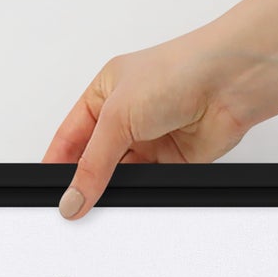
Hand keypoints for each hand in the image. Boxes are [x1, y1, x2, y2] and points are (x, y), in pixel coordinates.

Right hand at [43, 34, 253, 220]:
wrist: (227, 83)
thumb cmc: (178, 71)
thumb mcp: (117, 115)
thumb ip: (92, 163)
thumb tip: (73, 196)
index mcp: (104, 93)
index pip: (70, 136)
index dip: (57, 163)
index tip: (50, 190)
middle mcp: (125, 116)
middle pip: (93, 160)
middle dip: (83, 182)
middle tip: (72, 205)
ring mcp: (148, 140)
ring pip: (119, 177)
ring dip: (111, 190)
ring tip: (101, 200)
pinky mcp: (170, 161)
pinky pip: (145, 186)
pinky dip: (138, 194)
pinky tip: (131, 196)